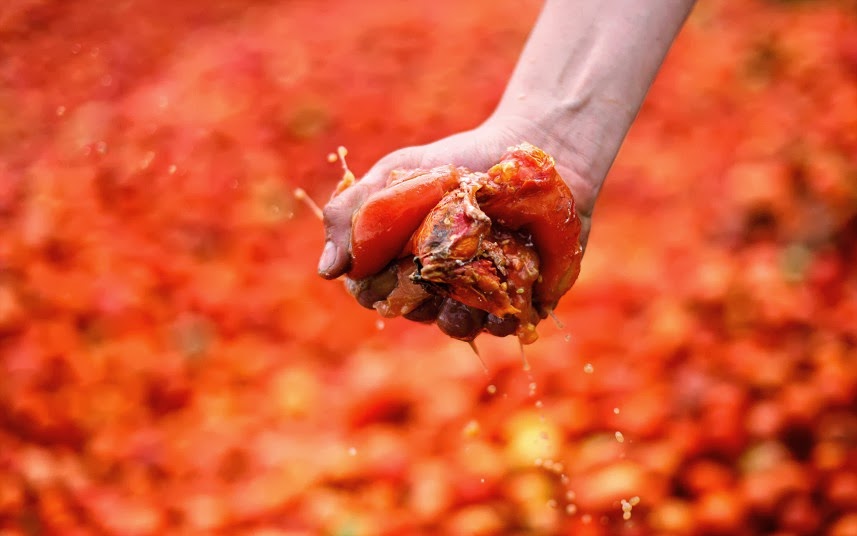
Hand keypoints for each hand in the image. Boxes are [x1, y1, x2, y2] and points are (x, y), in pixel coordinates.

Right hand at [318, 114, 600, 338]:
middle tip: (433, 266)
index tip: (387, 265)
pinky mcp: (520, 297)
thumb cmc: (455, 162)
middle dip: (419, 297)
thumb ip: (353, 214)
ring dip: (458, 311)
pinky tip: (508, 286)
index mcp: (400, 261)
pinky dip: (504, 312)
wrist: (528, 150)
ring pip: (458, 325)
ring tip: (473, 280)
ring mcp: (477, 294)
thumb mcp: (396, 174)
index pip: (373, 293)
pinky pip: (506, 323)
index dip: (373, 287)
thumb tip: (326, 271)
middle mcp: (436, 286)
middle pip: (415, 313)